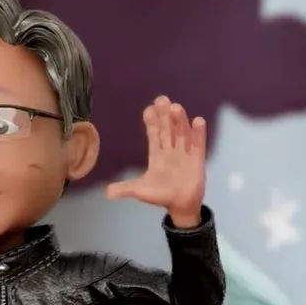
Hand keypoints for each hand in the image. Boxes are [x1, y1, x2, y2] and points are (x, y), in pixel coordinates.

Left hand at [105, 95, 206, 227]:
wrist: (180, 205)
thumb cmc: (161, 195)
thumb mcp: (140, 191)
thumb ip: (125, 189)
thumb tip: (106, 192)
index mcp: (157, 154)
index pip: (154, 134)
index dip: (152, 122)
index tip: (149, 108)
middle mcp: (170, 150)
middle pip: (168, 129)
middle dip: (164, 115)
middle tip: (161, 99)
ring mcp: (184, 153)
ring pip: (182, 134)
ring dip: (179, 121)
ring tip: (175, 108)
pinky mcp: (197, 160)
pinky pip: (198, 145)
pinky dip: (198, 134)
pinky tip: (198, 121)